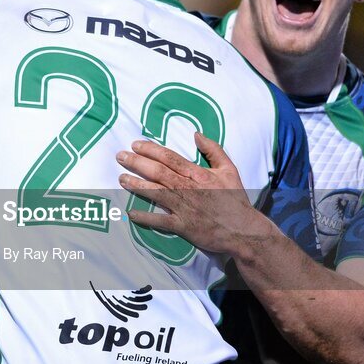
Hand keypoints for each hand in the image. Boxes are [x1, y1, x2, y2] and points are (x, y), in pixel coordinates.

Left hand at [116, 132, 274, 255]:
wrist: (243, 230)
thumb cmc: (235, 199)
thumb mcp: (229, 169)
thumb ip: (213, 149)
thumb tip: (196, 134)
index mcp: (197, 173)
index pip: (168, 156)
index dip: (150, 149)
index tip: (135, 145)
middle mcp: (187, 188)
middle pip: (157, 171)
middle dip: (136, 162)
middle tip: (120, 156)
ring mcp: (183, 207)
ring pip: (154, 192)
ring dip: (135, 184)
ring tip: (121, 178)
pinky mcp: (182, 226)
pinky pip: (159, 221)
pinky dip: (144, 217)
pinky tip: (130, 213)